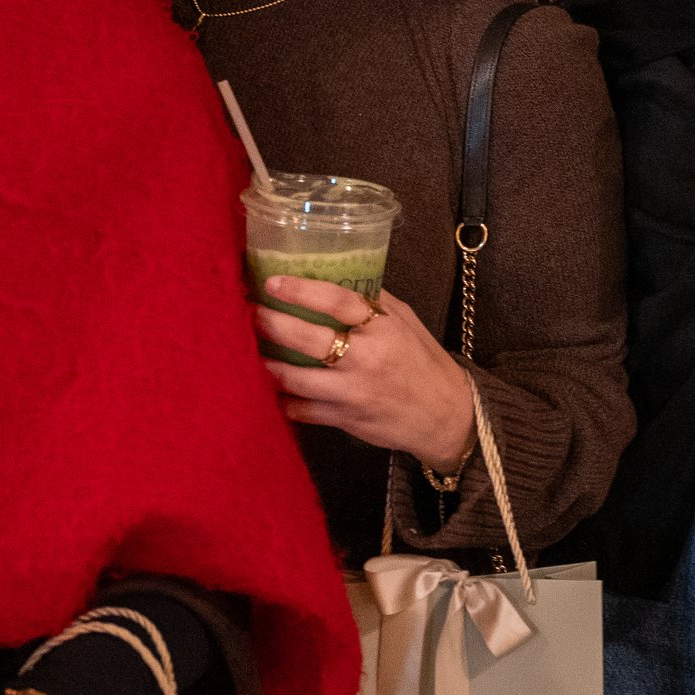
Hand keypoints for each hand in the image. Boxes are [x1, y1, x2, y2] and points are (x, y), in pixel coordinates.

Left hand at [257, 282, 475, 472]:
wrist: (445, 415)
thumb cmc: (423, 362)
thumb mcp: (406, 322)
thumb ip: (374, 301)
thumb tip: (336, 275)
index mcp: (384, 328)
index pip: (338, 301)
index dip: (301, 290)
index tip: (272, 282)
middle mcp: (367, 359)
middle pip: (307, 338)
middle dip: (271, 323)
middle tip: (250, 312)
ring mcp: (353, 392)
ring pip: (294, 377)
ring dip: (266, 363)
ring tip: (250, 349)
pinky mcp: (345, 420)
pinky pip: (301, 410)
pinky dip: (282, 398)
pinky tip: (270, 387)